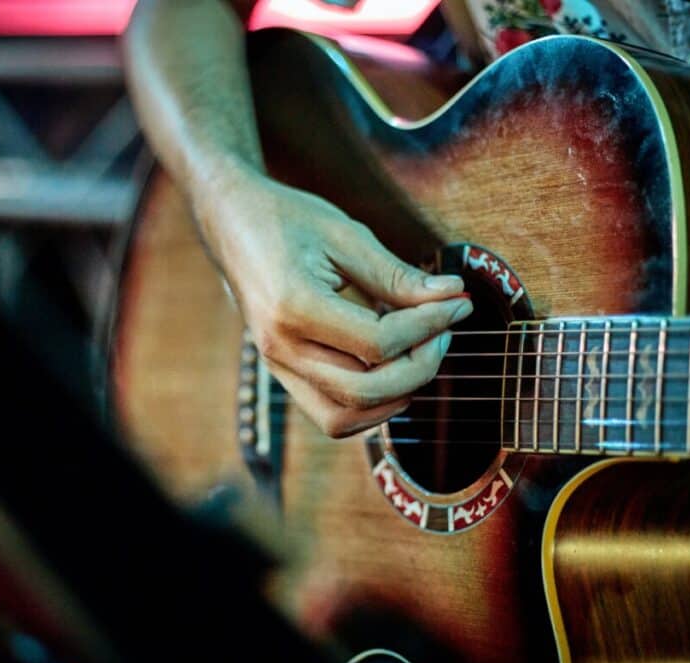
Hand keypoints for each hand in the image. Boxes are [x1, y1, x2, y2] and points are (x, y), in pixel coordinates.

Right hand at [195, 164, 471, 437]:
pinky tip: (393, 372)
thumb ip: (397, 276)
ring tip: (420, 353)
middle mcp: (279, 347)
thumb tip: (451, 297)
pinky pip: (330, 415)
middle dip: (420, 366)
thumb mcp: (345, 235)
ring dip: (395, 396)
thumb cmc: (285, 219)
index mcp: (291, 306)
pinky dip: (368, 407)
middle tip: (443, 330)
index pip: (377, 343)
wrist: (231, 221)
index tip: (458, 302)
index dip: (428, 326)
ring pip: (344, 417)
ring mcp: (276, 366)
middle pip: (365, 390)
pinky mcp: (282, 373)